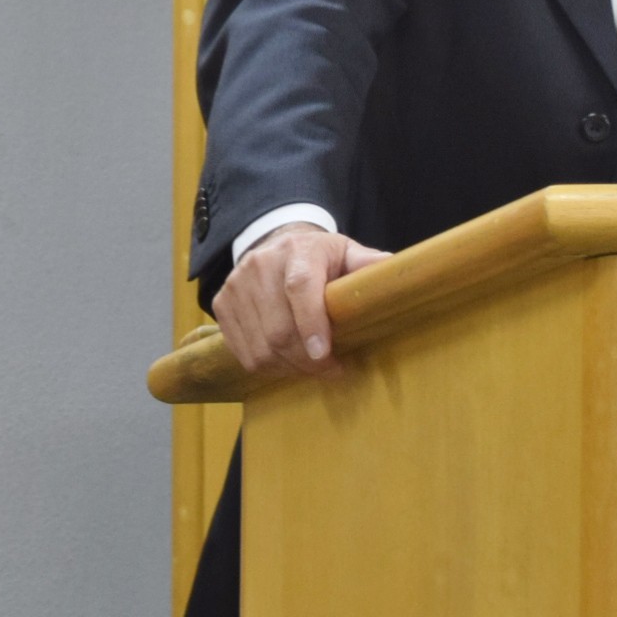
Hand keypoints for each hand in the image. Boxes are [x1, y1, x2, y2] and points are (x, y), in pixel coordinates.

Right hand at [213, 224, 388, 376]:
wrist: (274, 245)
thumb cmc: (319, 258)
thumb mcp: (346, 254)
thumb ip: (368, 265)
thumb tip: (394, 273)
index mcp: (299, 250)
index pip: (300, 287)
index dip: (311, 323)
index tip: (325, 355)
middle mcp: (261, 264)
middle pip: (278, 328)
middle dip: (306, 361)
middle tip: (331, 371)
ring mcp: (236, 285)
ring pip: (260, 347)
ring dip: (288, 368)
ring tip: (310, 367)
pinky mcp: (222, 305)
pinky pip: (242, 352)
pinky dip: (267, 366)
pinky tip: (286, 361)